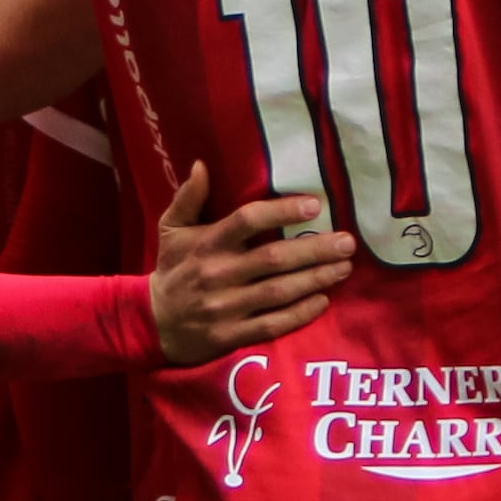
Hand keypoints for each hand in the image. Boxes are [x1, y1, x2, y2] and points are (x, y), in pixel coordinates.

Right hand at [142, 163, 354, 365]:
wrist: (153, 323)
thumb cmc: (172, 270)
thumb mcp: (171, 229)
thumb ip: (189, 198)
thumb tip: (201, 165)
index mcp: (207, 244)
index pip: (247, 221)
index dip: (282, 211)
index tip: (315, 205)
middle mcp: (218, 274)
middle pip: (274, 258)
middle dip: (315, 250)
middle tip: (347, 243)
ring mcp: (226, 307)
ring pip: (279, 292)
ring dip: (316, 279)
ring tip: (344, 268)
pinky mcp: (232, 335)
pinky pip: (272, 325)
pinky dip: (300, 314)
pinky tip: (323, 301)